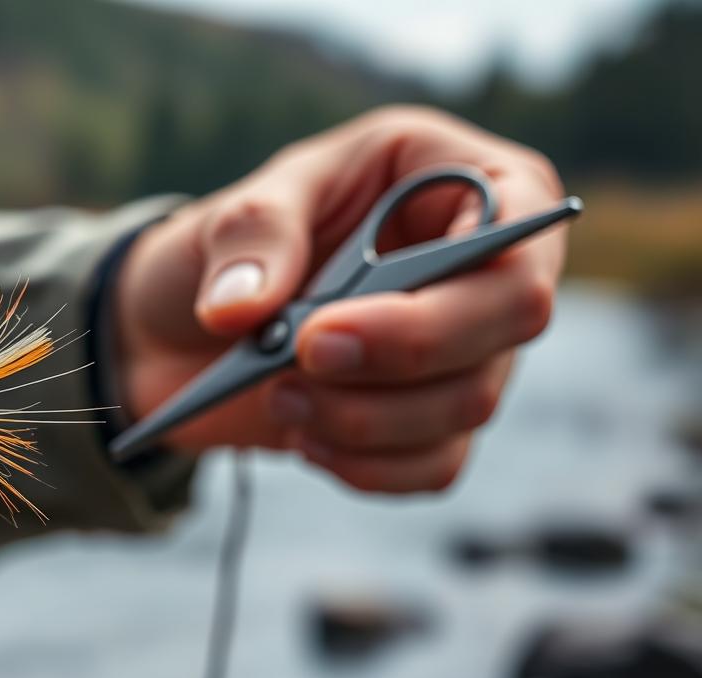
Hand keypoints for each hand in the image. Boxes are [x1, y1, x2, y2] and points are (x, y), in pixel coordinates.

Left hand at [115, 106, 565, 491]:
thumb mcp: (229, 214)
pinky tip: (306, 437)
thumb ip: (249, 238)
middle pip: (511, 320)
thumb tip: (241, 309)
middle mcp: (486, 262)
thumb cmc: (238, 249)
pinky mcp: (438, 418)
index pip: (517, 226)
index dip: (440, 282)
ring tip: (280, 395)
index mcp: (459, 178)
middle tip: (300, 359)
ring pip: (470, 402)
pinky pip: (436, 464)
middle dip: (401, 354)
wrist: (195, 330)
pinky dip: (365, 465)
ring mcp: (471, 347)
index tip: (324, 329)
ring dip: (363, 416)